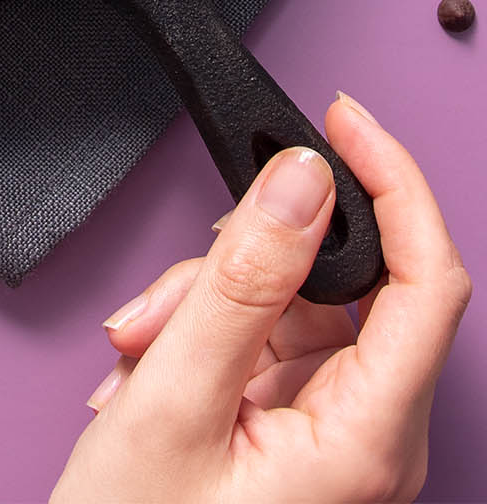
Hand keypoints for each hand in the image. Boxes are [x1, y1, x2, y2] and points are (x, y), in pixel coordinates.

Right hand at [52, 96, 470, 503]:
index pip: (427, 281)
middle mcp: (369, 443)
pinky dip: (201, 342)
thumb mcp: (174, 402)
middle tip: (166, 294)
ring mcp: (333, 444)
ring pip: (292, 311)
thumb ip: (242, 282)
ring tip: (138, 353)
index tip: (342, 121)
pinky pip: (265, 349)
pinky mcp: (295, 442)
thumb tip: (303, 181)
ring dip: (205, 307)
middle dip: (243, 265)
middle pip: (339, 289)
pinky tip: (148, 375)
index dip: (395, 183)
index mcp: (368, 443)